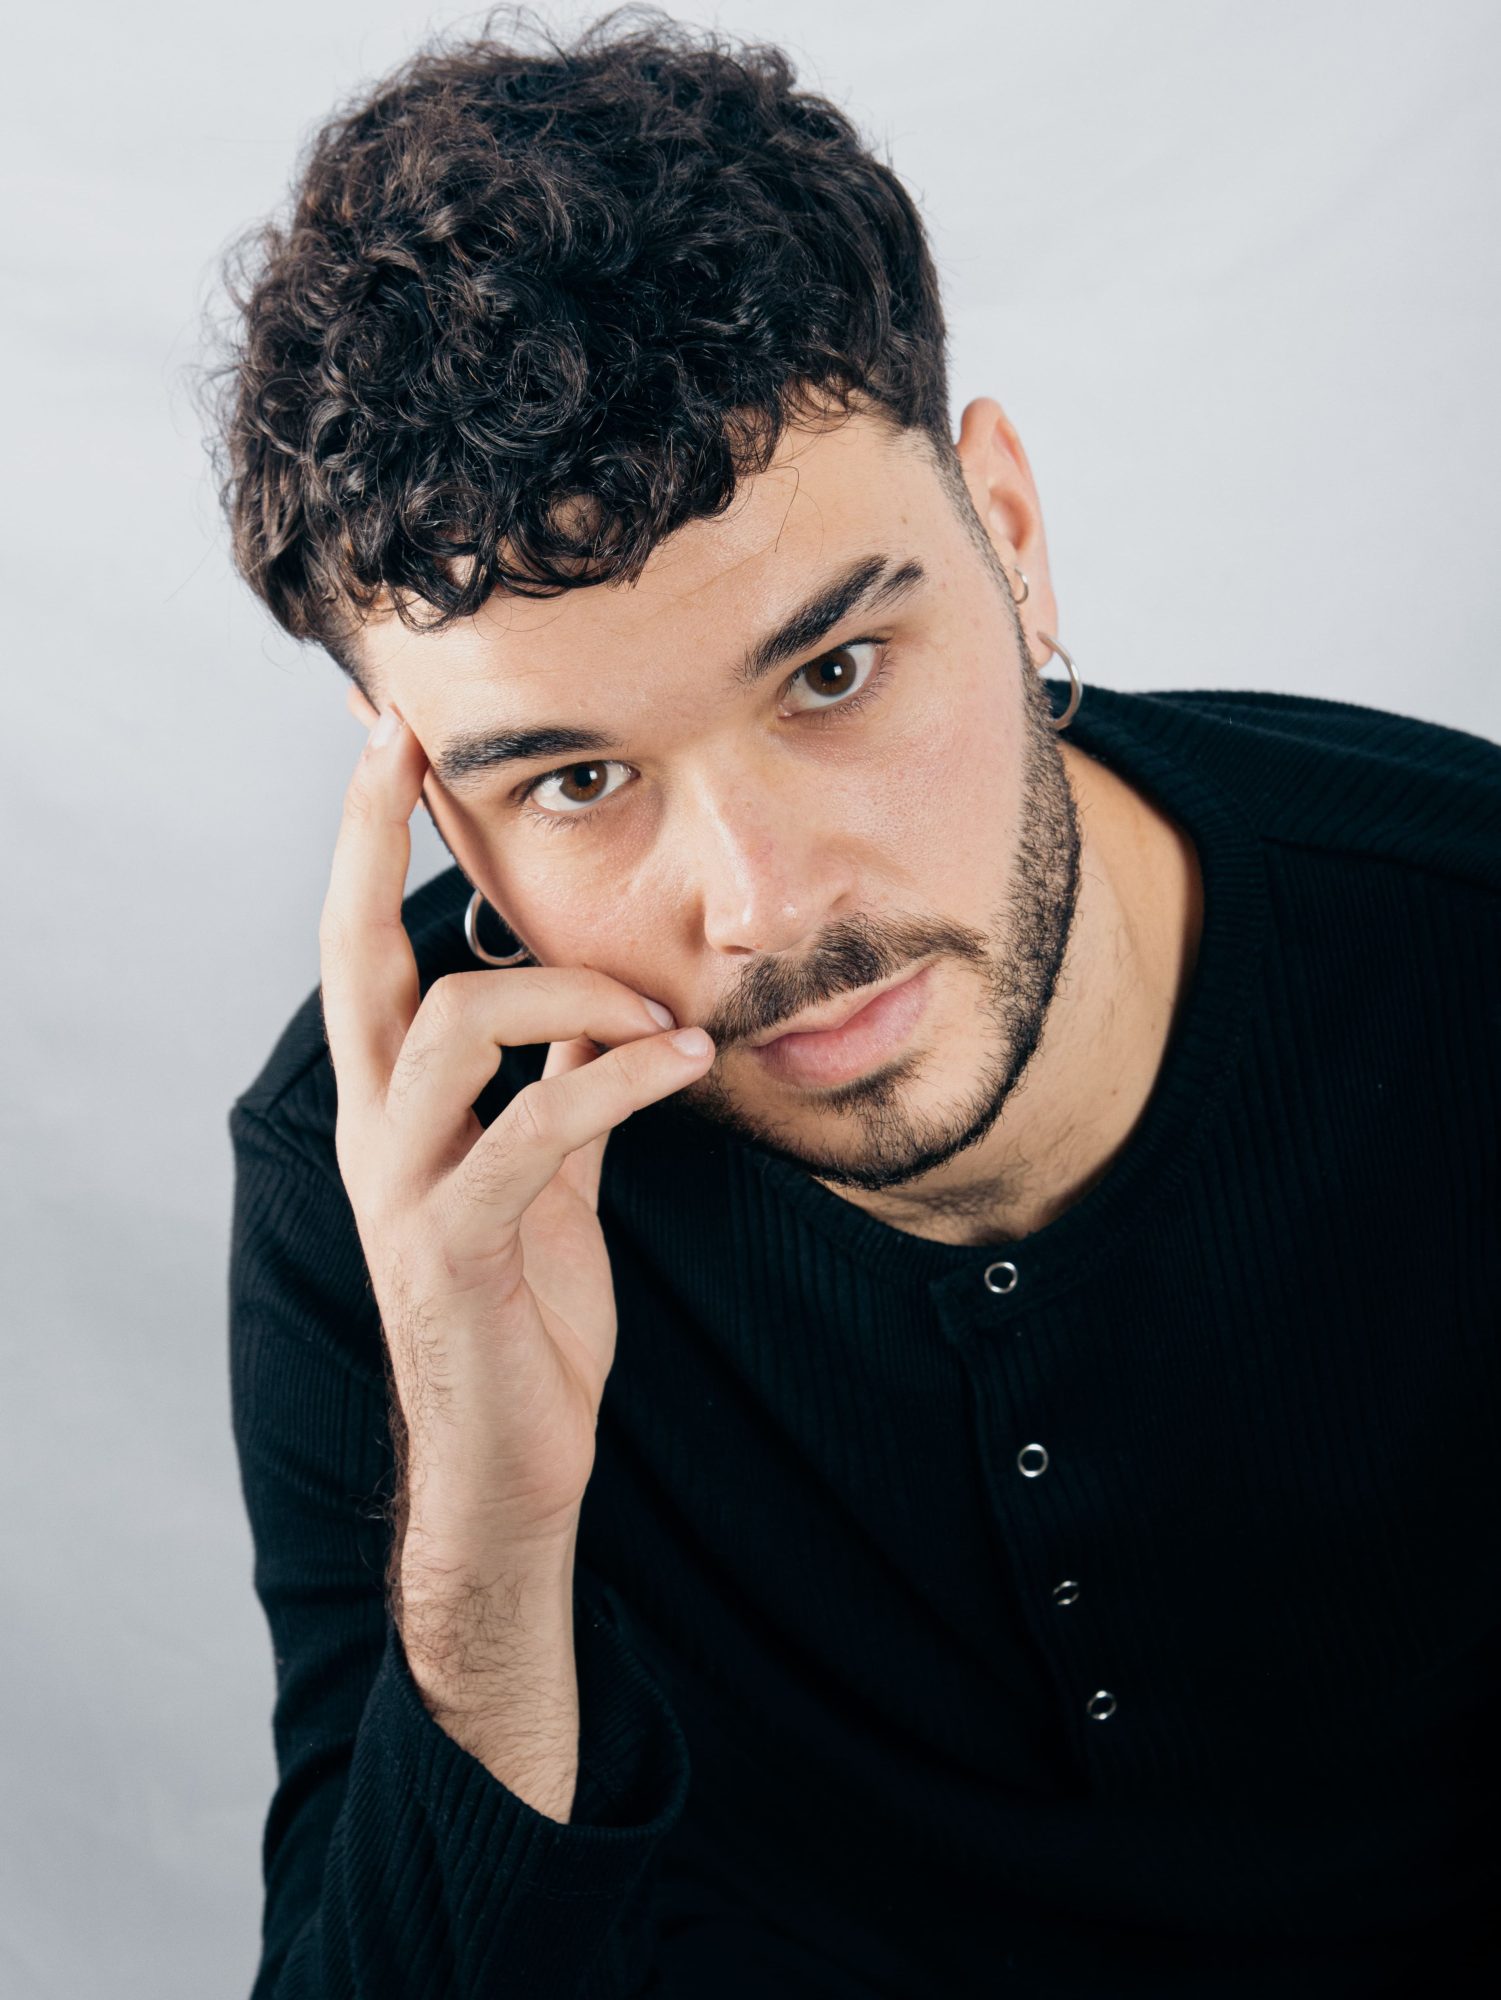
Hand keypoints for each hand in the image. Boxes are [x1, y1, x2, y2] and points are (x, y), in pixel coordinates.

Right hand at [317, 703, 714, 1611]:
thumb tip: (599, 1007)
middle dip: (371, 844)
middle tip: (408, 750)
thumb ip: (557, 1088)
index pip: (358, 950)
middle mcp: (378, 1132)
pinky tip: (684, 1066)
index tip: (386, 743)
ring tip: (661, 1014)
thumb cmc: (525, 1312)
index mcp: (395, 1107)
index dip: (363, 845)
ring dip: (570, 992)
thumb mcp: (547, 1176)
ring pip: (453, 1027)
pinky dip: (618, 1080)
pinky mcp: (459, 1244)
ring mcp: (407, 1188)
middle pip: (351, 958)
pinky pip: (534, 1130)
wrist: (510, 1460)